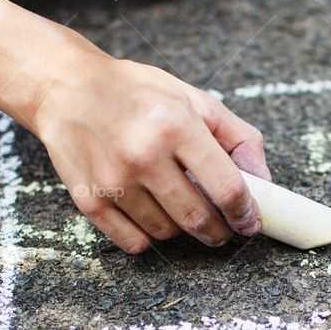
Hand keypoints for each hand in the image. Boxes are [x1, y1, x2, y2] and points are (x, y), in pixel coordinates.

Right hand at [34, 54, 270, 253]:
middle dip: (219, 231)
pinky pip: (133, 242)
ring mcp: (112, 180)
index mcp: (176, 125)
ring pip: (166, 233)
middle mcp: (143, 154)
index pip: (227, 188)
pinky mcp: (87, 199)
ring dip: (182, 230)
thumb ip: (238, 138)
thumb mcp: (194, 99)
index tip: (250, 221)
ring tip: (180, 209)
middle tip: (222, 228)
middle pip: (198, 218)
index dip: (246, 212)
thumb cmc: (137, 92)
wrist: (65, 87)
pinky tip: (151, 215)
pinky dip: (149, 236)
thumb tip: (265, 182)